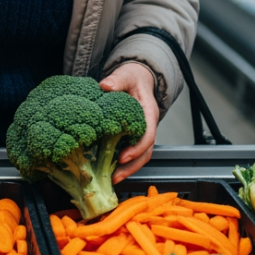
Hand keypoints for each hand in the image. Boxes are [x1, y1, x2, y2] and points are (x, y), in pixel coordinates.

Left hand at [100, 62, 158, 183]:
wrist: (138, 78)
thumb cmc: (134, 78)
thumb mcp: (126, 75)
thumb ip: (117, 80)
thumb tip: (106, 85)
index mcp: (149, 113)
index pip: (148, 135)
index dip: (136, 148)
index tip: (122, 156)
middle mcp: (148, 126)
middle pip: (146, 152)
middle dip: (131, 167)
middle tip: (115, 176)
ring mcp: (142, 133)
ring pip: (141, 156)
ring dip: (128, 169)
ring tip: (112, 179)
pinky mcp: (133, 136)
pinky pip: (131, 153)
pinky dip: (122, 163)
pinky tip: (108, 170)